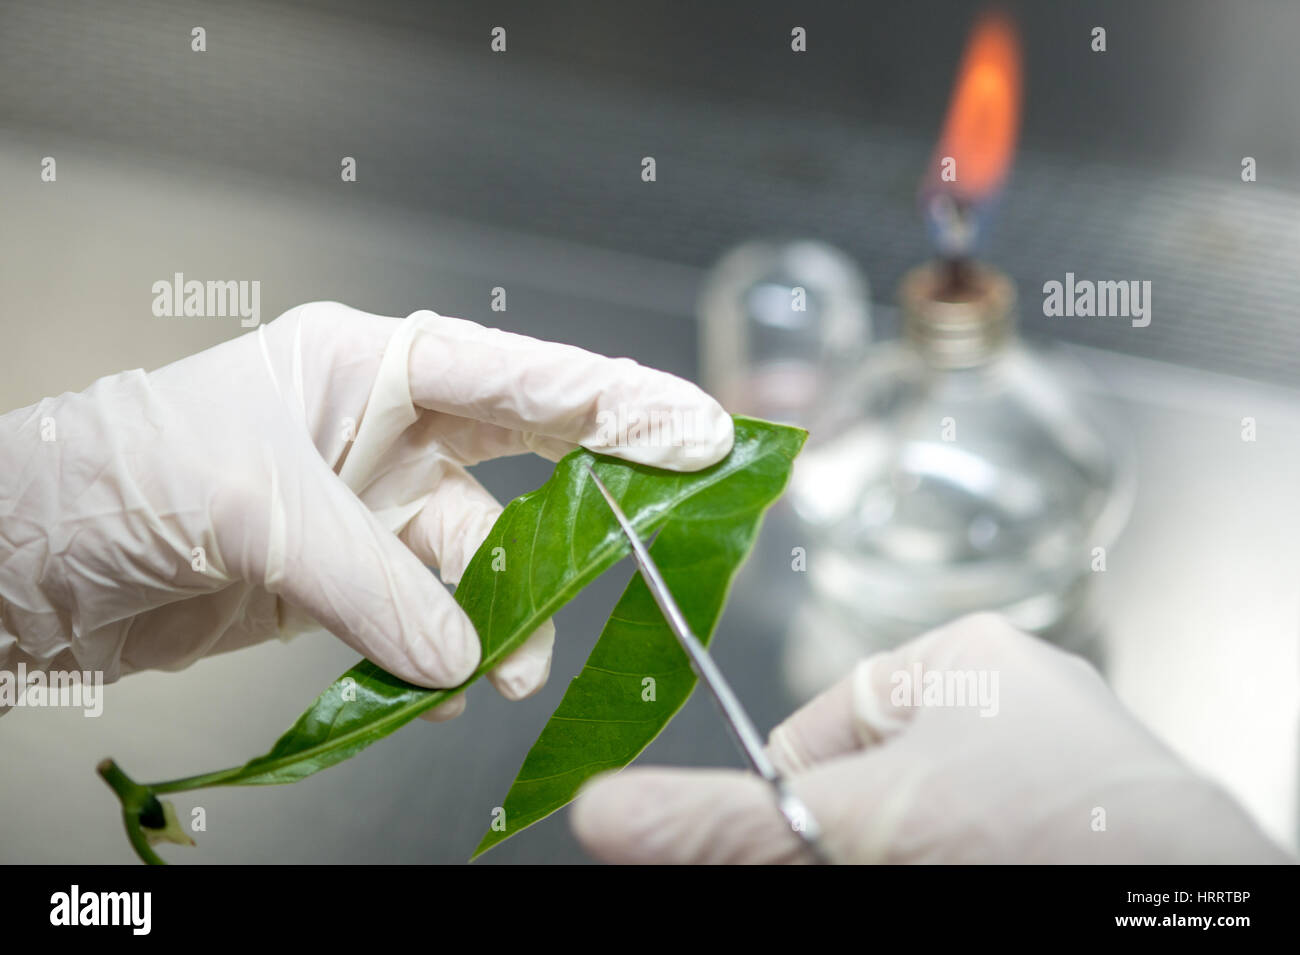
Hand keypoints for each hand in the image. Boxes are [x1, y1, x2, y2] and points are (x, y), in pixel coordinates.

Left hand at [0, 302, 732, 717]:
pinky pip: (433, 617)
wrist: (32, 566)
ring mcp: (379, 507)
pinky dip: (443, 658)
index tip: (697, 428)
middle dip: (603, 490)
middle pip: (531, 454)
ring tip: (502, 667)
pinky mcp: (358, 578)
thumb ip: (373, 582)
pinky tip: (436, 688)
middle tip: (679, 516)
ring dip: (503, 617)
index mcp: (375, 364)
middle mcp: (391, 429)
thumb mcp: (255, 507)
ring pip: (485, 560)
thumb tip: (461, 656)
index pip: (519, 373)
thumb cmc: (120, 478)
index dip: (615, 401)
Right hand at [572, 613, 1290, 862]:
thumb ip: (731, 823)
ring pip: (927, 819)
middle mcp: (1013, 698)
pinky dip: (963, 851)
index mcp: (957, 655)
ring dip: (900, 851)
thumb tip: (603, 812)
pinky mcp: (1083, 820)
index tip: (801, 853)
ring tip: (946, 859)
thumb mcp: (862, 824)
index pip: (816, 734)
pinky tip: (982, 864)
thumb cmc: (1048, 834)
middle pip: (870, 786)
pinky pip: (981, 827)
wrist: (1190, 909)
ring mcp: (1056, 767)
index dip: (793, 810)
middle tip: (879, 865)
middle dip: (849, 839)